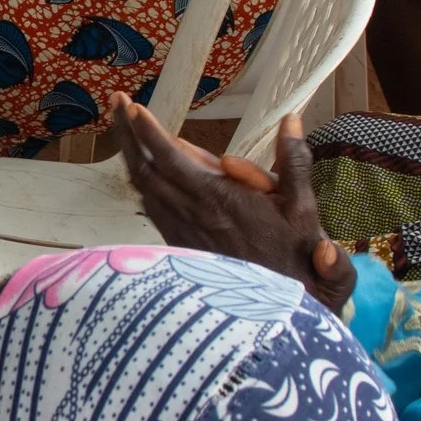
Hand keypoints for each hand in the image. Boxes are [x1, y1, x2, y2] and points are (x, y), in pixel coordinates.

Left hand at [111, 100, 355, 311]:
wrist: (278, 317)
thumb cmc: (296, 262)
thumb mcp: (303, 209)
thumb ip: (294, 162)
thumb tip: (293, 120)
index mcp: (217, 200)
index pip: (169, 158)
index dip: (147, 130)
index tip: (132, 107)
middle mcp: (191, 215)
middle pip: (144, 168)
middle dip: (126, 133)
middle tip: (117, 102)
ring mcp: (181, 233)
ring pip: (144, 189)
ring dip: (132, 156)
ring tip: (126, 129)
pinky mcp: (181, 249)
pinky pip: (153, 209)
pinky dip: (144, 183)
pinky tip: (145, 172)